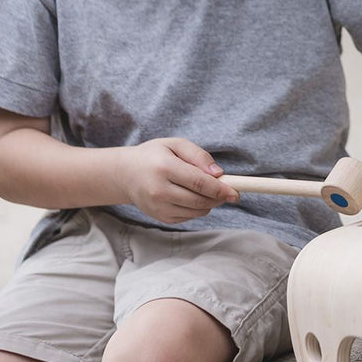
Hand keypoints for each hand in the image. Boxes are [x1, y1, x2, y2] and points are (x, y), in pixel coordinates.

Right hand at [115, 138, 238, 223]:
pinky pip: (188, 217)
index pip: (199, 183)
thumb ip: (199, 155)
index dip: (220, 189)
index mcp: (164, 168)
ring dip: (209, 203)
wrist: (126, 174)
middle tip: (227, 191)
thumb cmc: (155, 155)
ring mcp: (158, 207)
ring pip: (196, 211)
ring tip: (208, 191)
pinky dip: (197, 209)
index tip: (236, 192)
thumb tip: (219, 173)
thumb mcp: (176, 144)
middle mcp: (159, 190)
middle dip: (218, 198)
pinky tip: (192, 197)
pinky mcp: (159, 217)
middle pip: (199, 200)